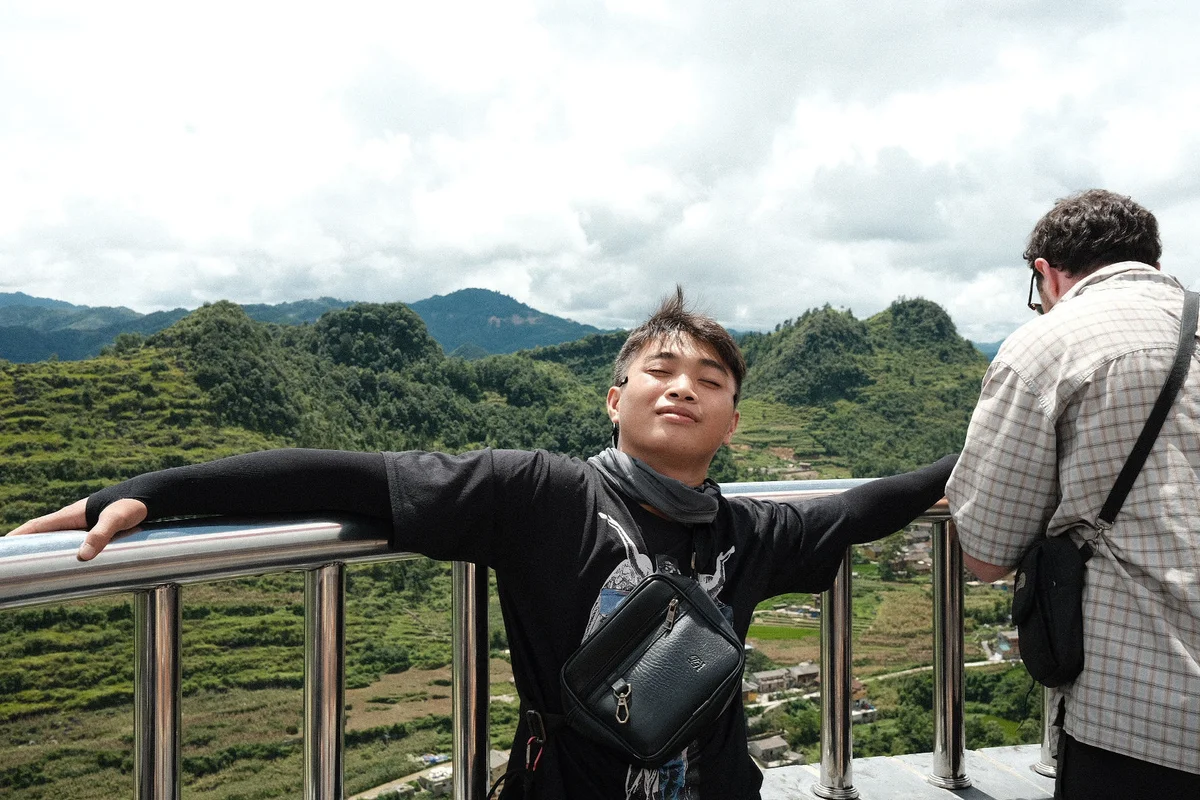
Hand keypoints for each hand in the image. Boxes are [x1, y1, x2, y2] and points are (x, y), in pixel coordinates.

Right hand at [8, 498, 147, 560]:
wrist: (150, 496)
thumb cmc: (132, 505)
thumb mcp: (117, 519)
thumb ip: (102, 533)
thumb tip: (82, 555)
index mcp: (71, 515)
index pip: (36, 526)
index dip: (17, 536)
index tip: (4, 548)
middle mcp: (73, 519)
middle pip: (42, 534)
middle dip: (26, 547)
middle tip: (13, 565)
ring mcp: (83, 525)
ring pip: (56, 540)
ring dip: (43, 551)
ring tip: (32, 570)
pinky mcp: (94, 531)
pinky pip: (71, 543)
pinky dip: (62, 552)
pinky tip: (64, 565)